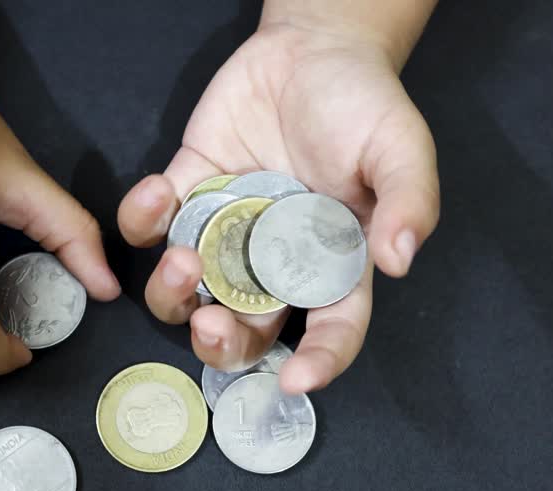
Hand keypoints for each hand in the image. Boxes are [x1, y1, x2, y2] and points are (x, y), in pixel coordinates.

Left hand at [118, 21, 438, 392]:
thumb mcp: (401, 146)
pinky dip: (143, 221)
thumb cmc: (364, 101)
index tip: (298, 382)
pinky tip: (158, 192)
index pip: (332, 330)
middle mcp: (276, 262)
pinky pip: (154, 227)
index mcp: (334, 264)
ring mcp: (228, 234)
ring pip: (189, 295)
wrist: (313, 46)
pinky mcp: (191, 195)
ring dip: (175, 294)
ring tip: (181, 259)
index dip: (319, 363)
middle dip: (223, 345)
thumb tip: (399, 261)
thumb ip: (409, 202)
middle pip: (246, 332)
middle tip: (213, 326)